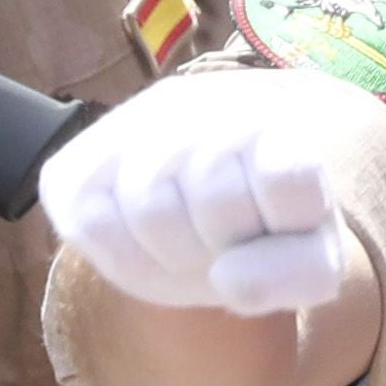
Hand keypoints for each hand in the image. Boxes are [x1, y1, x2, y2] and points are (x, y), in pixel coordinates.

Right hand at [37, 71, 376, 314]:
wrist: (200, 198)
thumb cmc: (264, 227)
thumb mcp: (310, 254)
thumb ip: (302, 271)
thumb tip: (228, 280)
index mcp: (271, 115)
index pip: (287, 175)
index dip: (289, 224)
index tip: (284, 221)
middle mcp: (195, 105)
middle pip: (217, 199)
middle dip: (229, 243)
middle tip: (227, 240)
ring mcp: (125, 131)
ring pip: (151, 209)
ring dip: (176, 257)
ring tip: (188, 244)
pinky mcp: (74, 169)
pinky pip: (92, 226)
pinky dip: (124, 258)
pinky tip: (144, 244)